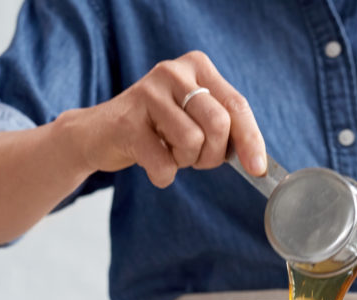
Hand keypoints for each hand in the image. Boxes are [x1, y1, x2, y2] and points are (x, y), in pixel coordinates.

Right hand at [62, 51, 266, 187]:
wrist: (99, 134)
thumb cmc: (155, 129)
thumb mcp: (194, 118)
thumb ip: (224, 127)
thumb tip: (256, 162)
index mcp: (197, 67)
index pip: (236, 105)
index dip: (251, 140)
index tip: (257, 169)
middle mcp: (174, 72)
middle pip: (218, 124)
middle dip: (213, 155)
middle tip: (195, 158)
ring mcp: (148, 93)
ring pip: (192, 143)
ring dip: (184, 162)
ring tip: (167, 152)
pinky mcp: (127, 121)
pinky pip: (163, 164)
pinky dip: (162, 175)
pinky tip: (150, 161)